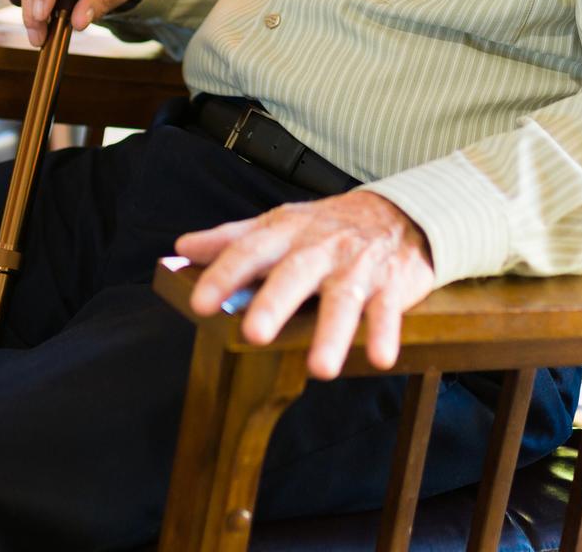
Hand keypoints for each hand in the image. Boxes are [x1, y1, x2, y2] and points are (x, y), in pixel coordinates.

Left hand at [176, 190, 435, 378]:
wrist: (397, 212)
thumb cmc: (327, 226)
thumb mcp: (280, 224)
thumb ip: (232, 239)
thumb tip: (183, 248)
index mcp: (286, 233)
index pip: (249, 251)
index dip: (225, 275)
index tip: (200, 302)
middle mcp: (319, 249)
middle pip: (295, 274)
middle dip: (275, 303)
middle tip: (254, 334)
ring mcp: (355, 268)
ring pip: (343, 298)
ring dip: (332, 333)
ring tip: (321, 369)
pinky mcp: (389, 286)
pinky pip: (388, 310)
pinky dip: (385, 334)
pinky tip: (380, 358)